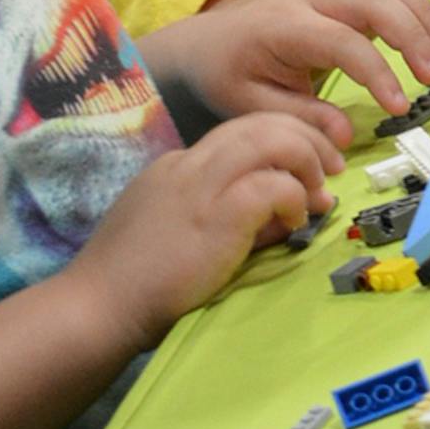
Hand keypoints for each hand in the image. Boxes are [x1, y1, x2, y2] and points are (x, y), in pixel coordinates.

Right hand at [73, 113, 333, 345]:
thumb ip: (229, 217)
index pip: (241, 133)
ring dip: (305, 158)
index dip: (282, 146)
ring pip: (268, 138)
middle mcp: (189, 165)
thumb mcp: (182, 235)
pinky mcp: (214, 214)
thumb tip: (283, 213)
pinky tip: (295, 222)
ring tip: (318, 192)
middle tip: (330, 168)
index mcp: (178, 167)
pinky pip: (270, 184)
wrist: (99, 306)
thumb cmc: (135, 283)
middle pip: (259, 122)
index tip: (305, 175)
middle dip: (305, 137)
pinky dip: (293, 196)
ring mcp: (199, 186)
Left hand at [147, 0, 429, 160]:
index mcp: (283, 28)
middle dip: (409, 34)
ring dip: (418, 11)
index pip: (342, 42)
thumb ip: (301, 120)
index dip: (377, 73)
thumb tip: (344, 139)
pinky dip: (412, 1)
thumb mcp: (252, 107)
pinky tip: (428, 34)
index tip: (399, 108)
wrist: (208, 43)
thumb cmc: (228, 75)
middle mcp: (308, 0)